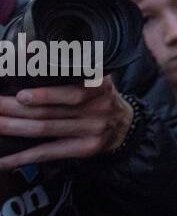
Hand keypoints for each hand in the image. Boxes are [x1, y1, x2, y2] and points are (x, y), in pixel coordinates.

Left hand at [0, 79, 133, 170]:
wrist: (124, 125)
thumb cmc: (100, 97)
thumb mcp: (96, 78)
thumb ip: (72, 72)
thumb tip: (30, 55)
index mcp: (99, 86)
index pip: (70, 91)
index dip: (45, 94)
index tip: (21, 94)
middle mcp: (97, 108)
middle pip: (49, 111)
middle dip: (15, 109)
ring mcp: (91, 130)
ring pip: (44, 129)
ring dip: (13, 127)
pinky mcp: (84, 149)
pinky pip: (47, 153)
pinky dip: (21, 157)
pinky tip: (2, 160)